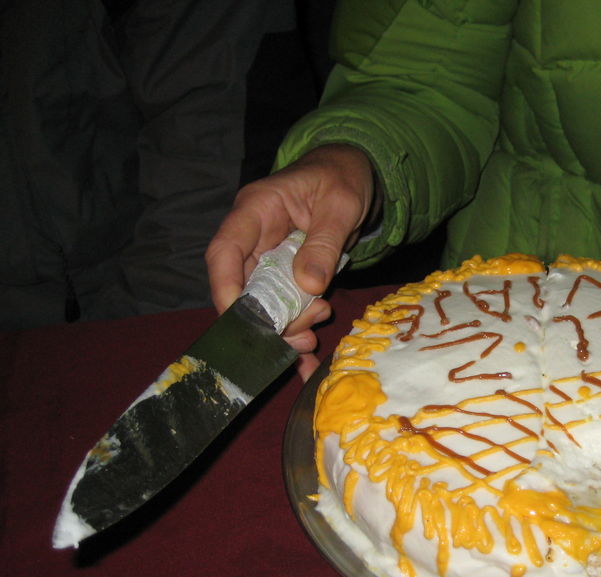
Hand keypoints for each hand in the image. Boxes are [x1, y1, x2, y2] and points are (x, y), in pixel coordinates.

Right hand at [205, 143, 377, 379]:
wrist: (355, 173)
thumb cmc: (343, 177)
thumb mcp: (341, 205)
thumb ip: (325, 243)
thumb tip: (308, 286)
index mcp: (256, 209)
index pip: (224, 252)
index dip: (225, 289)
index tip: (241, 321)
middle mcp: (254, 236)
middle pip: (242, 286)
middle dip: (266, 319)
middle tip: (301, 334)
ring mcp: (269, 257)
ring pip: (263, 303)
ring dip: (284, 328)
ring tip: (311, 339)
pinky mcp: (287, 273)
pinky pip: (284, 306)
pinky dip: (295, 331)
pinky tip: (306, 358)